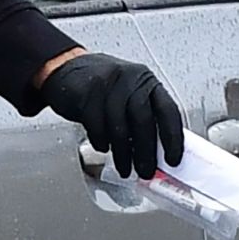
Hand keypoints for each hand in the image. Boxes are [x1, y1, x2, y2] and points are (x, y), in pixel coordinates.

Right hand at [41, 53, 185, 180]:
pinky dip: (102, 142)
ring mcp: (108, 84)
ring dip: (123, 154)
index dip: (173, 138)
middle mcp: (131, 79)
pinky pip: (97, 126)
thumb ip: (145, 118)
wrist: (65, 68)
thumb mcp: (129, 95)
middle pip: (144, 120)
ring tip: (125, 168)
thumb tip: (159, 153)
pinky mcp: (86, 93)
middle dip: (146, 151)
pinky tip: (104, 148)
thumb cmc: (103, 88)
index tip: (173, 159)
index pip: (168, 110)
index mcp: (147, 82)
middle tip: (146, 171)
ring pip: (120, 127)